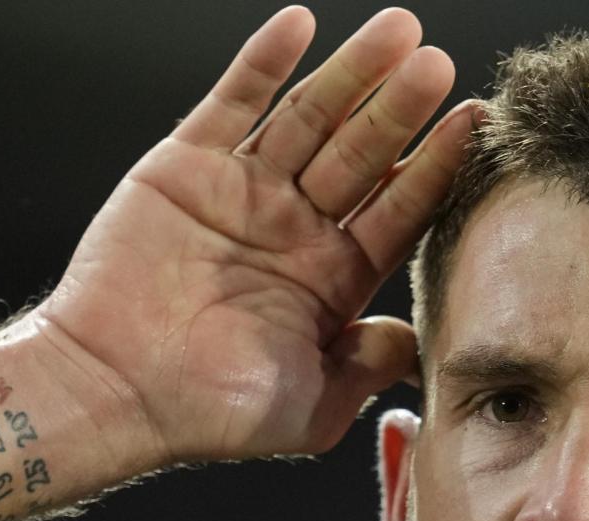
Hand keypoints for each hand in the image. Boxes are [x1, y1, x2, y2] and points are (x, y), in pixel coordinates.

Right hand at [29, 7, 473, 466]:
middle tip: (440, 65)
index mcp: (334, 277)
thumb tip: (420, 339)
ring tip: (397, 32)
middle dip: (402, 110)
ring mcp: (244, 192)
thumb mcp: (315, 406)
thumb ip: (370, 365)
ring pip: (310, 118)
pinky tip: (301, 25)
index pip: (400, 208)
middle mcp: (296, 227)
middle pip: (364, 153)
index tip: (475, 126)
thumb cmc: (209, 413)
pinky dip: (264, 62)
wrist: (113, 394)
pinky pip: (233, 102)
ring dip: (352, 74)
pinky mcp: (187, 167)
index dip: (437, 167)